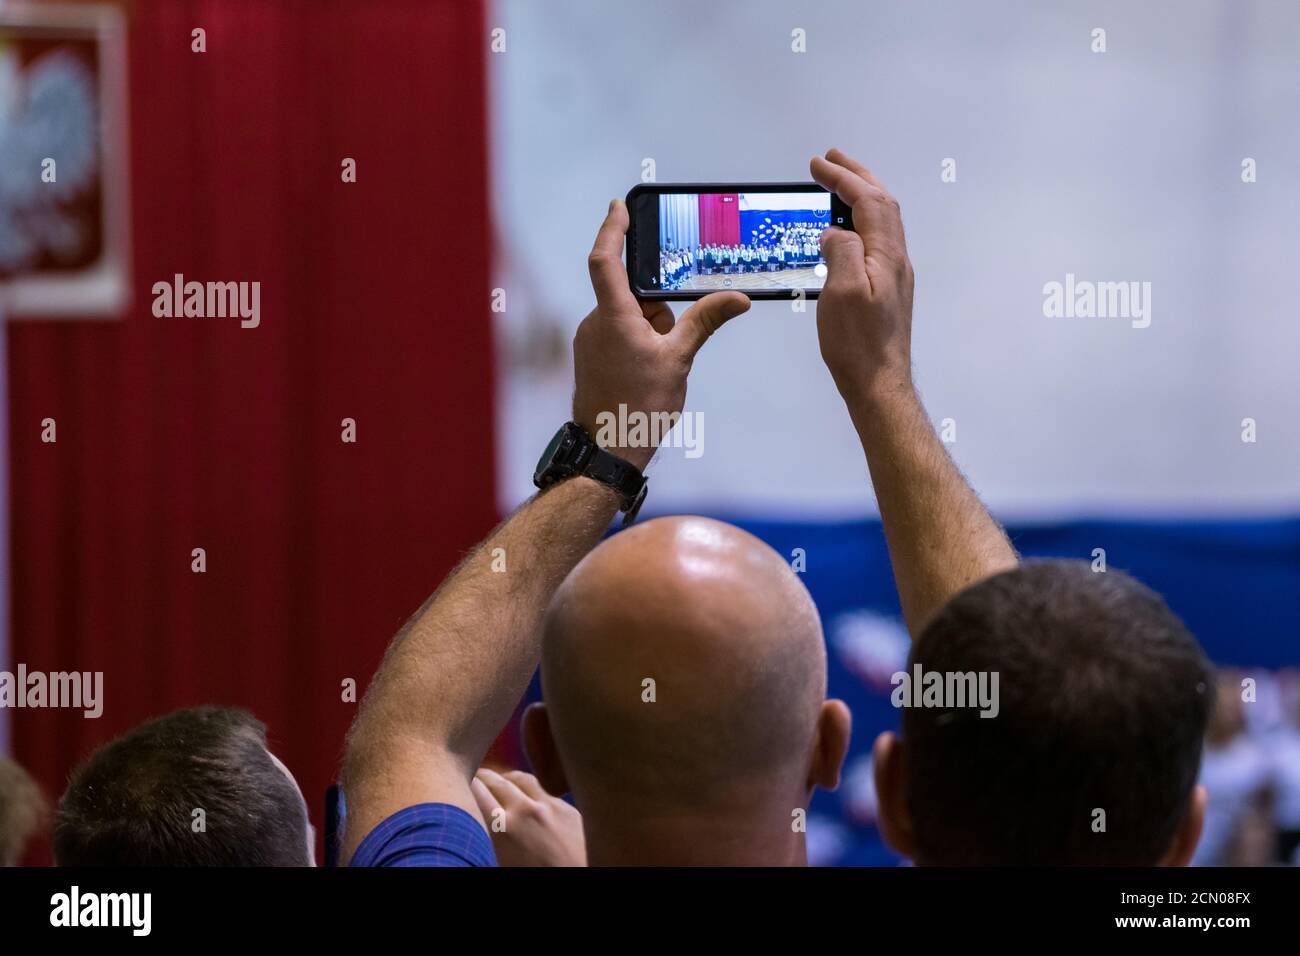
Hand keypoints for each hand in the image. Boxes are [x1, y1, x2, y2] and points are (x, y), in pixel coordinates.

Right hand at [471, 767, 586, 866]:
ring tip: (500, 782)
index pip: (476, 790)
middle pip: (497, 780)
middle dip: (483, 777)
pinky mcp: (570, 810)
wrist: (581, 882)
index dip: (466, 785)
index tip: (460, 784)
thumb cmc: (537, 877)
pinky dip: (533, 794)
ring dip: (508, 780)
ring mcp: (551, 806)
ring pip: (522, 779)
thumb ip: (491, 837)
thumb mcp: (502, 863)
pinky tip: (530, 802)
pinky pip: (545, 793)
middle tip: (475, 777)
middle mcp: (526, 810)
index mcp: (504, 829)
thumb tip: (481, 823)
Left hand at [573, 200, 749, 469]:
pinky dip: (638, 345)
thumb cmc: (639, 408)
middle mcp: (595, 324)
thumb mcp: (679, 360)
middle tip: (672, 344)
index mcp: (614, 317)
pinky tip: (647, 375)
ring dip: (650, 332)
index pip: (606, 260)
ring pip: (628, 319)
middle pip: (632, 297)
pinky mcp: (591, 358)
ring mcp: (590, 342)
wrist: (609, 450)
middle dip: (659, 312)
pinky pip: (619, 336)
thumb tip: (737, 298)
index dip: (612, 229)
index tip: (619, 207)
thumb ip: (705, 321)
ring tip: (658, 369)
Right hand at [810, 149, 914, 405]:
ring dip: (861, 196)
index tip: (818, 164)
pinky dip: (861, 221)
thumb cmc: (859, 346)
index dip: (843, 177)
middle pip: (881, 203)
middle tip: (831, 159)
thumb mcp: (842, 293)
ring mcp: (895, 275)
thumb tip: (834, 231)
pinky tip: (845, 231)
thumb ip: (840, 252)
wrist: (879, 384)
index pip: (867, 200)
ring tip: (839, 184)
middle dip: (856, 176)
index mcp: (886, 255)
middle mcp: (896, 260)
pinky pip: (876, 240)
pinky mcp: (888, 290)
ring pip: (882, 221)